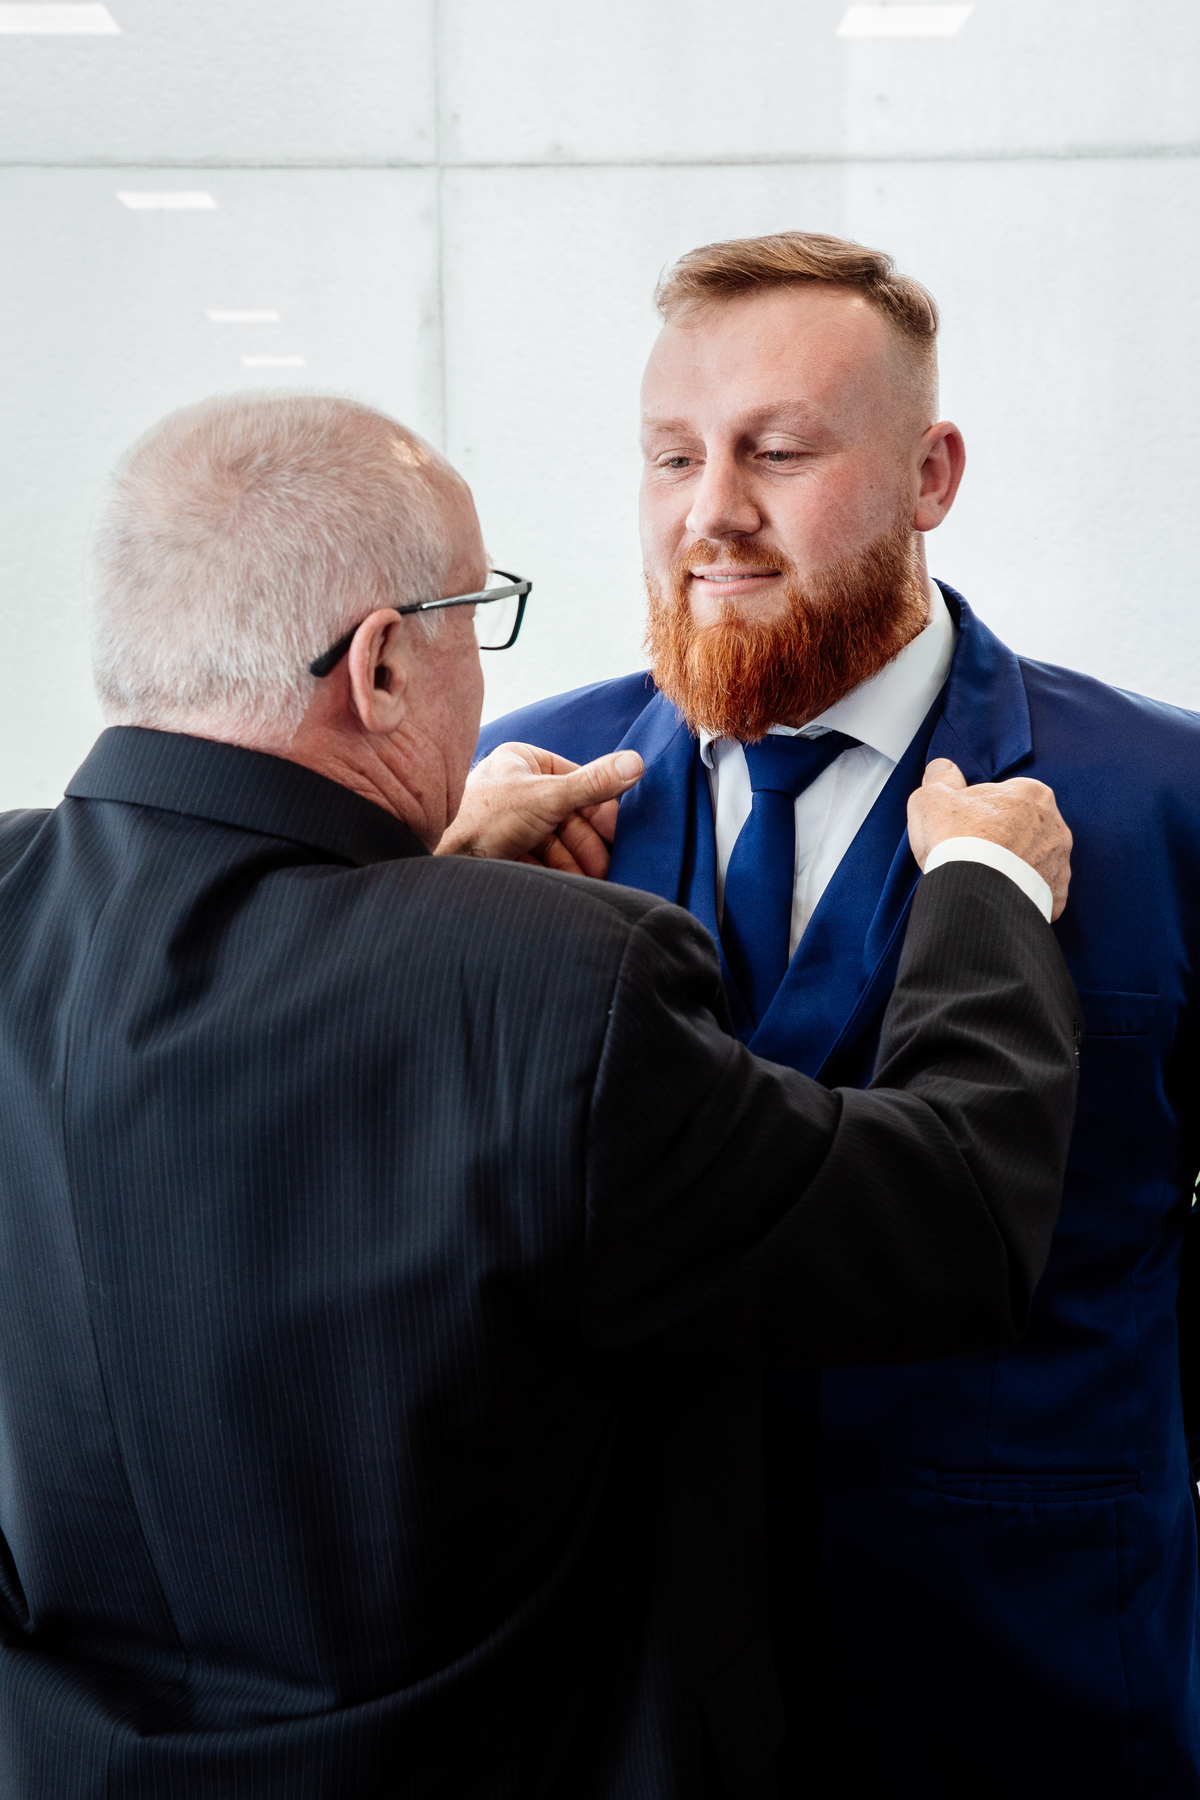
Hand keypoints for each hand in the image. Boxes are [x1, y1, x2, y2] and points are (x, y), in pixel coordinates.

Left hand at [436, 741, 643, 875]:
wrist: (443, 863)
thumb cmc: (484, 819)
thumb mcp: (548, 796)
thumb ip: (593, 784)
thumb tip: (635, 763)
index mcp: (522, 761)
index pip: (576, 780)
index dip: (599, 809)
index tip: (618, 833)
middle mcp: (515, 787)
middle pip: (568, 815)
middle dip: (587, 843)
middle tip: (606, 865)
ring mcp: (509, 820)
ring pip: (556, 840)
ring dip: (576, 862)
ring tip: (591, 879)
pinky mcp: (504, 849)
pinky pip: (540, 858)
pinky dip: (557, 872)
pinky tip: (570, 885)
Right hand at [907, 758, 1072, 920]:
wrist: (972, 892)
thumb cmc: (955, 839)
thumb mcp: (933, 798)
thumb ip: (941, 778)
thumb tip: (943, 767)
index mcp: (1033, 794)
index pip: (1010, 796)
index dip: (985, 810)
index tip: (967, 824)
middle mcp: (1056, 826)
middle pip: (1026, 828)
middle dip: (1005, 838)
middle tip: (974, 852)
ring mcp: (1060, 863)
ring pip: (1035, 861)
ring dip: (1016, 867)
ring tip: (985, 878)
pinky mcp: (1057, 896)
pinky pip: (1040, 892)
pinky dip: (1022, 894)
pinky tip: (999, 896)